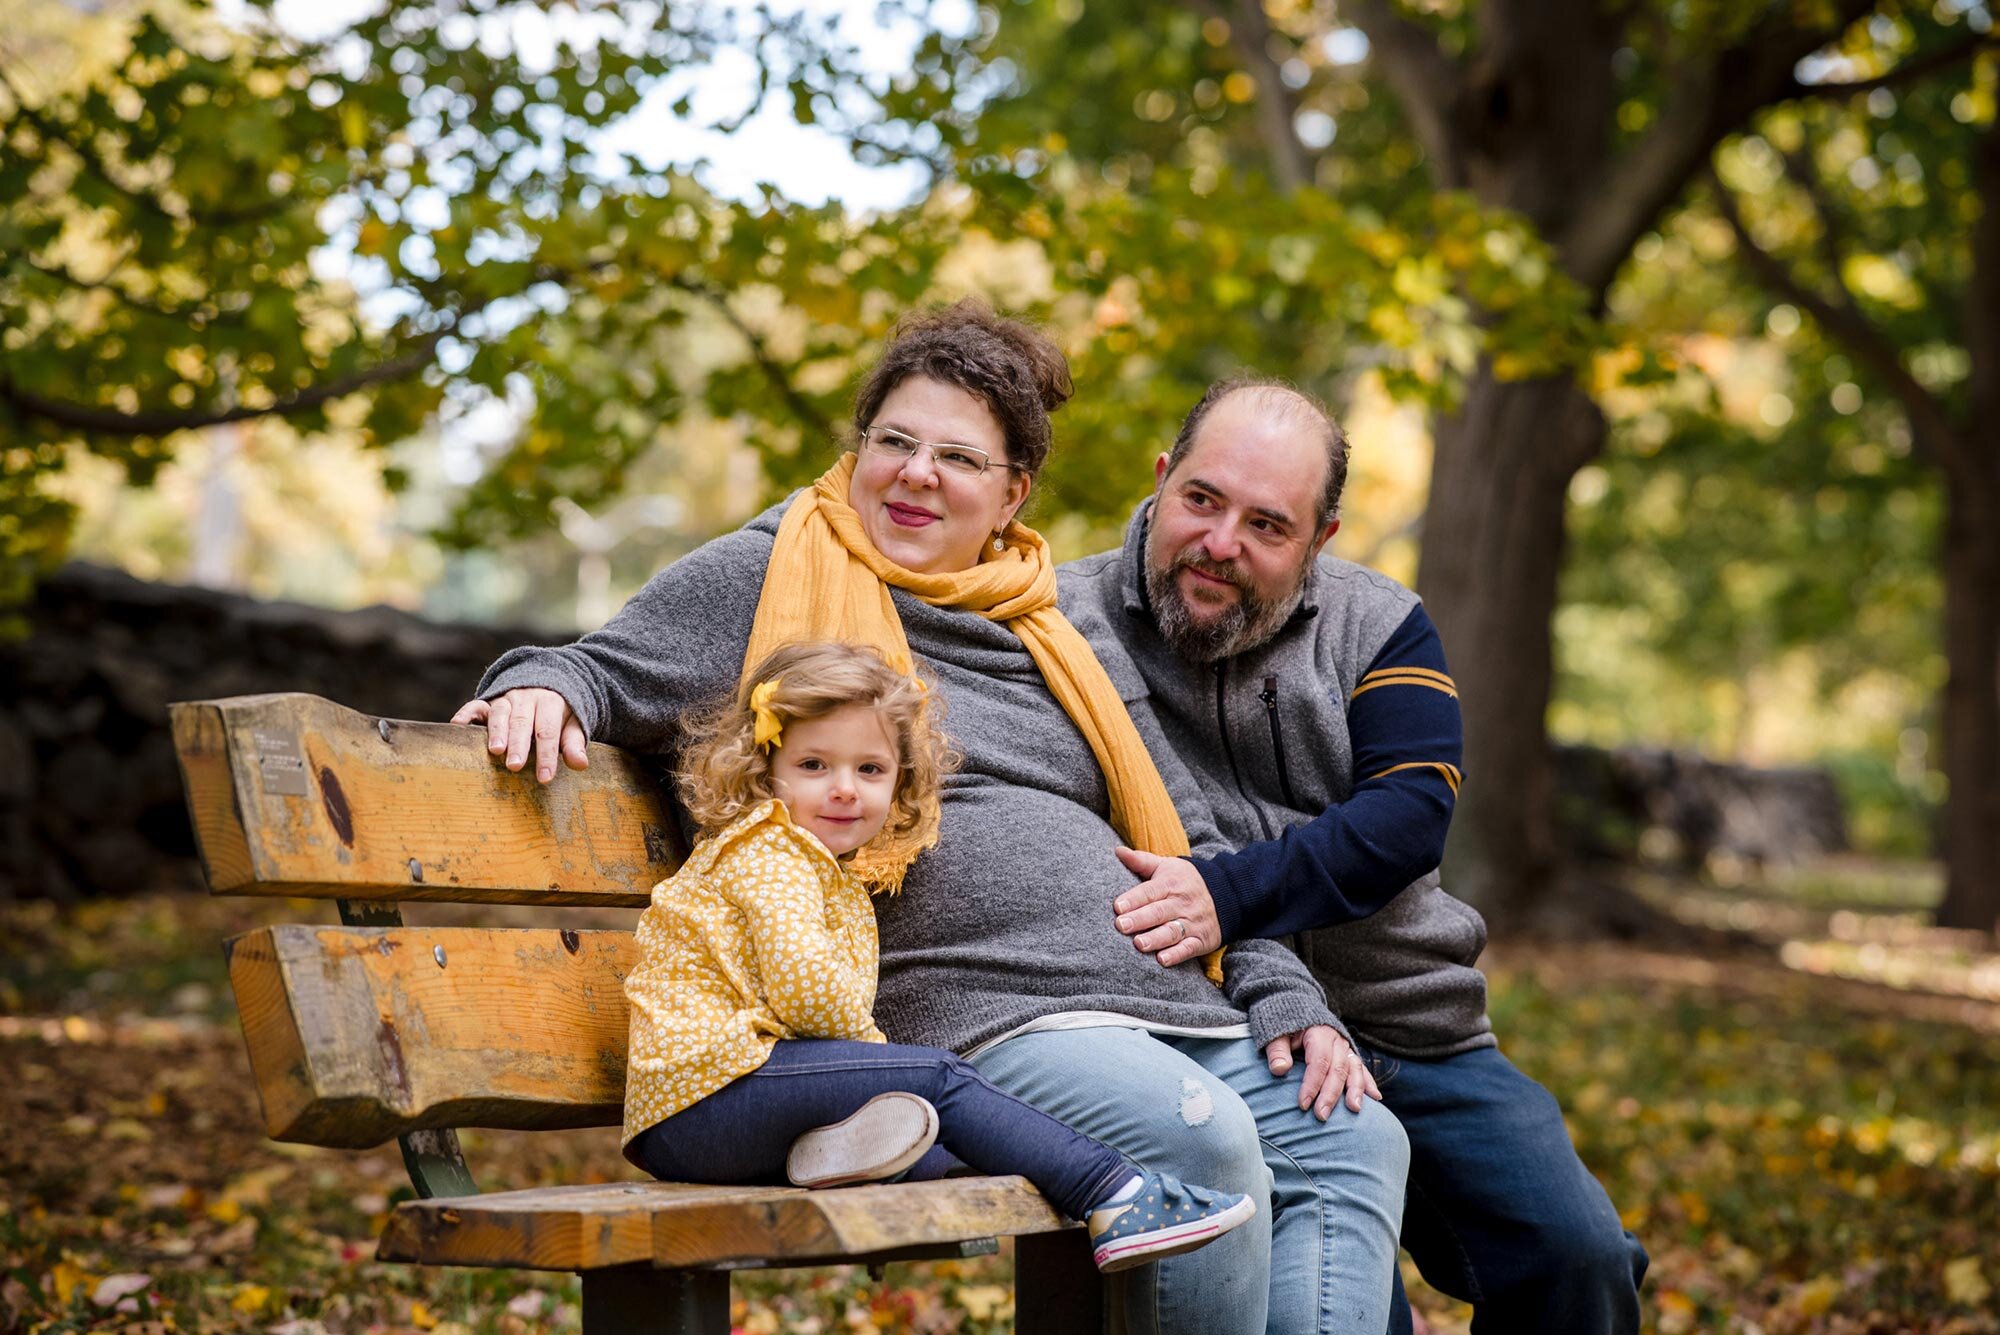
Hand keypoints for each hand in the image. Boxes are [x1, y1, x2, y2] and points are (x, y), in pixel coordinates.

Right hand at [449, 688, 588, 782]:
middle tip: (515, 766)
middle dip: (519, 745)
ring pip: (500, 714)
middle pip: (522, 723)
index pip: (548, 731)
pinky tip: (457, 725)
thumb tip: (581, 764)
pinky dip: (465, 714)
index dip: (546, 755)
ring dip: (496, 732)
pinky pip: (475, 706)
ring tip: (495, 751)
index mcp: (550, 703)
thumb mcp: (572, 723)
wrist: (544, 682)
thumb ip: (573, 743)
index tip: (545, 778)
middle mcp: (526, 699)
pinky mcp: (487, 702)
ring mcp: (505, 699)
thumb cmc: (558, 713)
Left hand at [1112, 848, 1219, 967]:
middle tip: (1121, 926)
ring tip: (1139, 944)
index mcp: (1170, 883)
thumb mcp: (1167, 867)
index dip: (1133, 899)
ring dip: (1156, 938)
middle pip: (1159, 912)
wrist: (1228, 893)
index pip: (1150, 891)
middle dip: (1140, 919)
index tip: (1117, 907)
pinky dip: (1176, 955)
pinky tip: (1162, 960)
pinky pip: (1189, 948)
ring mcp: (1193, 922)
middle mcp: (1182, 903)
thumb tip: (1117, 851)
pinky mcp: (1202, 940)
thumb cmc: (1186, 880)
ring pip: (1172, 931)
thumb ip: (1141, 861)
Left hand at [1262, 1025, 1380, 1119]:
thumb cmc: (1284, 1025)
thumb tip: (1280, 1069)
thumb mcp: (1274, 1033)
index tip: (1303, 1104)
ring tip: (1355, 1109)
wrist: (1296, 1007)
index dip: (1312, 1083)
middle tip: (1322, 1115)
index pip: (1318, 1061)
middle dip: (1331, 1094)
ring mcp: (1345, 1046)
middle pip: (1338, 1068)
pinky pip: (1361, 1068)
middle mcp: (1336, 1039)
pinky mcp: (1349, 1053)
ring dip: (1356, 1089)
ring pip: (1354, 1068)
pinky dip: (1368, 1082)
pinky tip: (1374, 1098)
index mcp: (1318, 1032)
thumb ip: (1276, 1050)